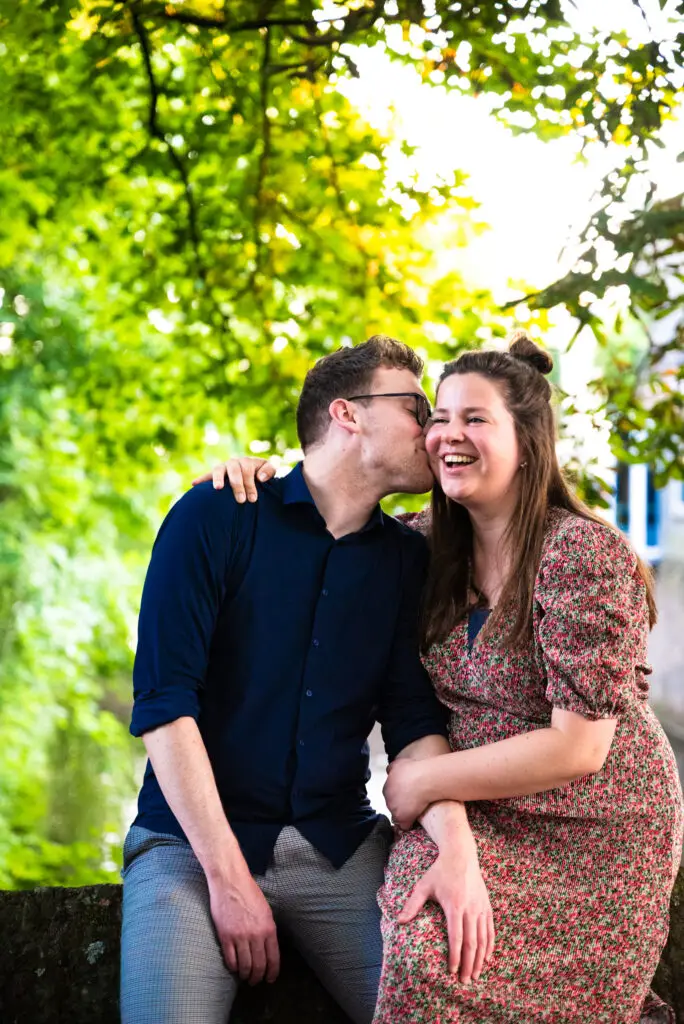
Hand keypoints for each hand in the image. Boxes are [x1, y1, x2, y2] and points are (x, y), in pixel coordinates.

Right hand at [192, 457, 276, 501]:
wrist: (255, 475)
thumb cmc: (262, 474)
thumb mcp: (269, 470)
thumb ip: (269, 470)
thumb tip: (260, 478)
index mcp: (247, 461)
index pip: (248, 469)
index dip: (250, 483)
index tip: (253, 498)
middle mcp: (234, 462)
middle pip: (234, 470)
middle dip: (238, 485)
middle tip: (241, 500)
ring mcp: (223, 467)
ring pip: (219, 469)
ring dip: (218, 478)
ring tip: (218, 488)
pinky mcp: (215, 474)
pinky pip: (207, 475)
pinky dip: (201, 479)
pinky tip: (194, 484)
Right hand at [207, 870, 279, 984]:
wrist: (230, 882)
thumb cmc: (249, 893)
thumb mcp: (266, 911)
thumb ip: (268, 930)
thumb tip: (268, 948)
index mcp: (269, 928)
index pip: (273, 958)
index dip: (272, 973)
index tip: (270, 979)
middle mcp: (256, 935)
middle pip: (258, 966)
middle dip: (258, 977)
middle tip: (255, 981)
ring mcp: (240, 936)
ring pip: (244, 966)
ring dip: (245, 975)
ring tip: (245, 977)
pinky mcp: (225, 936)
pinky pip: (230, 959)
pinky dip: (233, 967)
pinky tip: (234, 968)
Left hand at [383, 757, 432, 829]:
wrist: (423, 779)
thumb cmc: (413, 770)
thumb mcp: (399, 764)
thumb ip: (392, 768)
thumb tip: (389, 771)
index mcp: (386, 788)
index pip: (391, 797)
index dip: (399, 797)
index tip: (408, 795)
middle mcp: (388, 800)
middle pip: (393, 806)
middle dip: (401, 805)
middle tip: (413, 802)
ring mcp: (394, 810)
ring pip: (398, 816)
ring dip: (405, 814)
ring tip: (416, 810)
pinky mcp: (402, 819)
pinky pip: (405, 826)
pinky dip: (410, 824)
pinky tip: (416, 819)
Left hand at [398, 849, 494, 983]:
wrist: (461, 855)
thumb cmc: (440, 871)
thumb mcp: (423, 885)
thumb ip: (412, 904)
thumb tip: (399, 921)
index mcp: (454, 905)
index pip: (456, 937)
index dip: (455, 956)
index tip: (451, 972)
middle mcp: (470, 908)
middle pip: (472, 943)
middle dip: (468, 964)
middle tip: (464, 982)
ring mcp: (481, 907)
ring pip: (483, 939)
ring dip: (480, 959)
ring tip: (475, 975)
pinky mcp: (487, 906)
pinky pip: (491, 930)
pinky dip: (490, 946)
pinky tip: (487, 958)